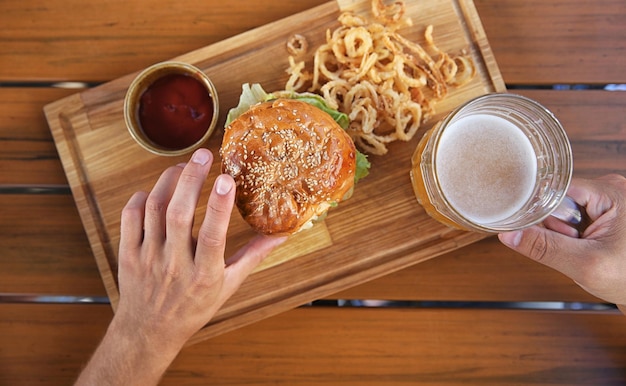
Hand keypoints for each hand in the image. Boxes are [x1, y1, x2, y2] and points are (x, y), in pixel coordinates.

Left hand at [75, 148, 285, 384]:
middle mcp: (174, 264)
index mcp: (204, 274)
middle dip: (191, 179)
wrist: (149, 331)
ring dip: (168, 182)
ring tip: (183, 166)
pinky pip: (131, 218)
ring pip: (154, 210)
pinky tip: (155, 190)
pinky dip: (141, 199)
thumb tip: (281, 234)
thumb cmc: (194, 307)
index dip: (219, 206)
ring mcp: (148, 258)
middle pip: (179, 214)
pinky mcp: (128, 254)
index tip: (226, 179)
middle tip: (203, 155)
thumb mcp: (229, 285)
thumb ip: (253, 256)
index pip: (212, 235)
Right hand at [498, 174, 625, 310]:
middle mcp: (609, 188)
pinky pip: (571, 219)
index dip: (541, 211)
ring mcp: (607, 200)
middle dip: (555, 227)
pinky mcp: (604, 212)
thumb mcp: (584, 265)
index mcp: (610, 191)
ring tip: (581, 249)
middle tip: (573, 246)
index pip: (554, 189)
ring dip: (562, 233)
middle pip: (556, 199)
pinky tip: (583, 247)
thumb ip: (544, 248)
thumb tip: (509, 235)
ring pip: (562, 211)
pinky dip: (570, 236)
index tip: (542, 231)